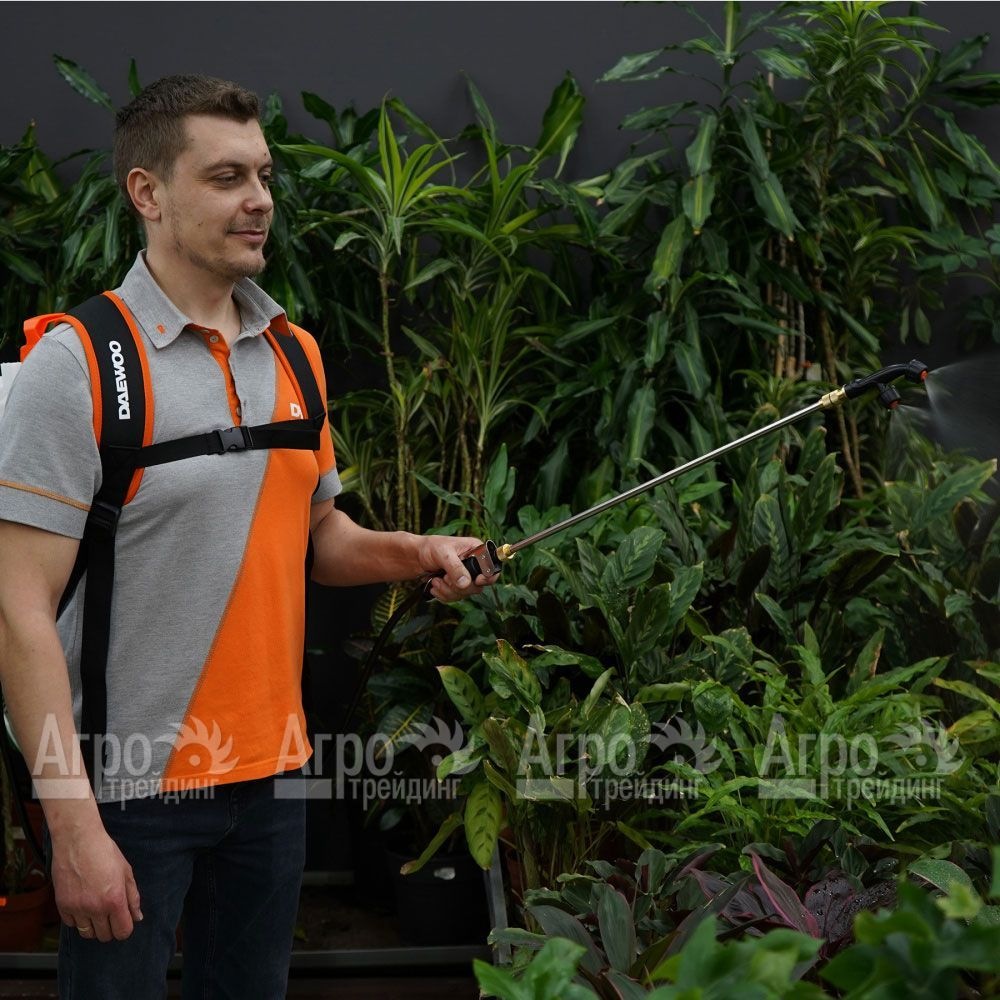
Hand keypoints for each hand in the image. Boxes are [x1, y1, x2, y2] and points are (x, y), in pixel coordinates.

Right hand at [51, 823, 142, 942]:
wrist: (78, 841)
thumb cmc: (104, 852)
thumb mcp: (126, 871)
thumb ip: (133, 897)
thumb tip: (137, 916)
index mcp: (114, 900)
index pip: (122, 931)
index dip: (125, 928)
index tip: (124, 921)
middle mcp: (95, 908)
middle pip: (104, 936)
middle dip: (110, 928)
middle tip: (110, 914)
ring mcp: (77, 908)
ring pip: (87, 933)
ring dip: (94, 926)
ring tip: (96, 911)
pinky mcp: (62, 905)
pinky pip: (71, 924)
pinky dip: (78, 919)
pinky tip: (83, 905)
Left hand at [417, 535, 497, 602]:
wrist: (416, 557)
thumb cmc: (430, 547)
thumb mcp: (443, 554)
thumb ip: (455, 567)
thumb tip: (465, 583)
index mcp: (477, 551)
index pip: (492, 567)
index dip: (487, 577)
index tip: (476, 580)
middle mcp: (474, 564)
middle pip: (478, 585)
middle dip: (459, 586)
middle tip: (445, 578)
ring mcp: (466, 576)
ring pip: (466, 593)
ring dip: (448, 590)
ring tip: (437, 580)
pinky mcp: (457, 586)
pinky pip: (456, 598)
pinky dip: (444, 595)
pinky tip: (435, 585)